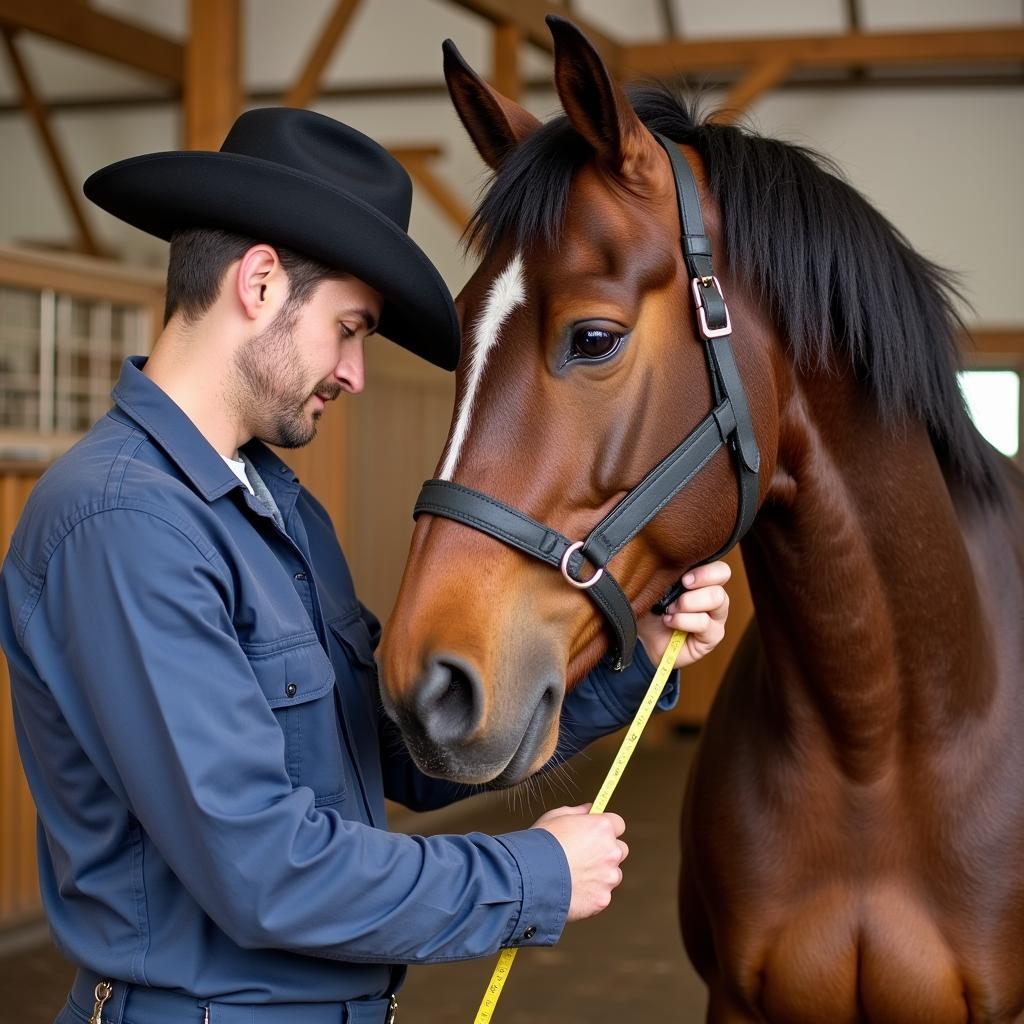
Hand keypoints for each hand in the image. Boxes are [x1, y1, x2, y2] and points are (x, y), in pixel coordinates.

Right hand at [532, 804, 627, 921]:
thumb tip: (588, 809)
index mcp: (601, 828)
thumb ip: (577, 812)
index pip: (618, 824)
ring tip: (576, 876)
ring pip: (613, 875)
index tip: (597, 833)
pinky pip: (602, 895)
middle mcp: (610, 851)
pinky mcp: (602, 899)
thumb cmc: (540, 845)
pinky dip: (591, 894)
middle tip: (584, 857)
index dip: (606, 829)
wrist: (530, 876)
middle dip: (606, 852)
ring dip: (601, 875)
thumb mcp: (555, 817)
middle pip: (619, 849)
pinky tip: (573, 890)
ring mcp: (608, 877)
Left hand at [636, 560, 730, 668]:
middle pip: (722, 579)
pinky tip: (669, 621)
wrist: (647, 640)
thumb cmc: (652, 612)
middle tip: (677, 594)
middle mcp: (714, 596)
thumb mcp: (654, 589)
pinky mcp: (713, 635)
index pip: (720, 570)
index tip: (684, 578)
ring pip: (717, 599)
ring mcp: (716, 617)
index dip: (706, 571)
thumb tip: (659, 561)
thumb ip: (663, 575)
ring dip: (688, 603)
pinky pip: (704, 623)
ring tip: (670, 609)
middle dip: (697, 584)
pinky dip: (682, 620)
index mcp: (703, 581)